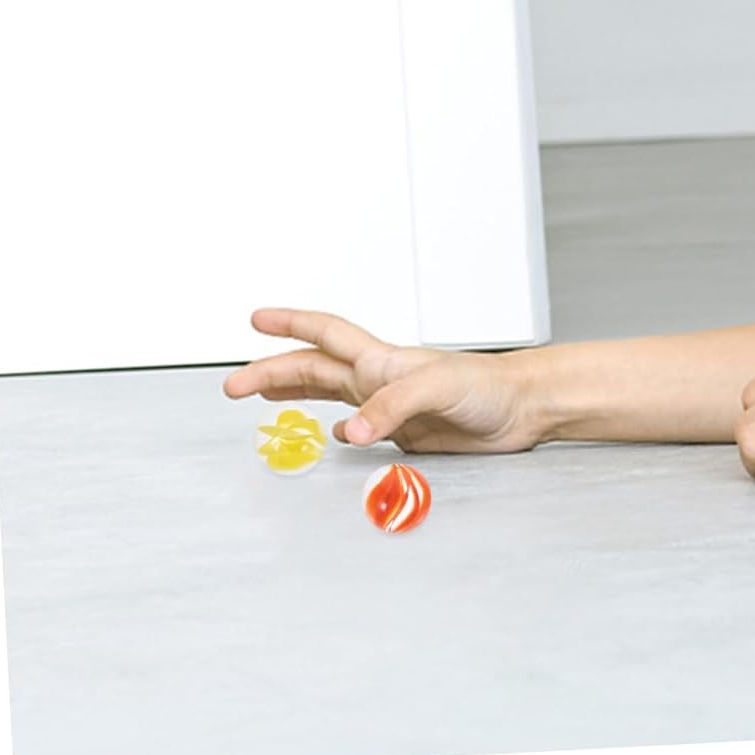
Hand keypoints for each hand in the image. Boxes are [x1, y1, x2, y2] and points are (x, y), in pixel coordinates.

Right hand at [222, 308, 542, 455]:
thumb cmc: (488, 386)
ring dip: (294, 393)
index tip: (257, 318)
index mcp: (381, 360)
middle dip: (272, 372)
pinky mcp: (404, 431)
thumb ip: (391, 408)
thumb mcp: (437, 388)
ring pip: (329, 394)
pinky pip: (360, 429)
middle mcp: (379, 378)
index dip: (291, 324)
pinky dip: (340, 432)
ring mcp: (389, 405)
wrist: (520, 410)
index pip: (326, 335)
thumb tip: (349, 434)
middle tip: (233, 385)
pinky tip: (335, 436)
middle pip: (313, 369)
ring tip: (262, 393)